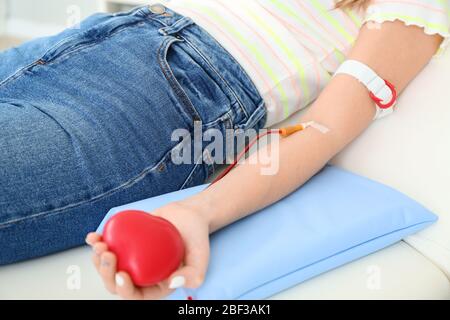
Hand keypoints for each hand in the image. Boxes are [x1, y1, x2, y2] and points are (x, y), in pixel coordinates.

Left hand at [86, 201, 210, 299]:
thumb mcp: (201, 258)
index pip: (137, 296)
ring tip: (99, 243)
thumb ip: (193, 274)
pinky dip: (97, 242)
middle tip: (106, 254)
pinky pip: (109, 246)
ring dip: (97, 259)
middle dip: (105, 272)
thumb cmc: (196, 238)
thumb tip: (172, 282)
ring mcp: (133, 260)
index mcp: (157, 286)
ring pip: (108, 267)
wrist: (190, 215)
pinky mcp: (127, 244)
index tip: (122, 274)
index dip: (124, 290)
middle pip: (117, 283)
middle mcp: (142, 276)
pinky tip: (93, 236)